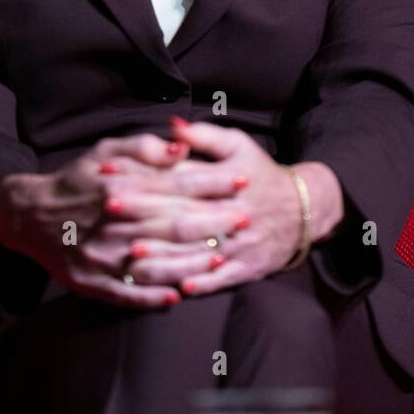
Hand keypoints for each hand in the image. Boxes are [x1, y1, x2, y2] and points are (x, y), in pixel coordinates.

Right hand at [0, 129, 254, 308]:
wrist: (28, 216)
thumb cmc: (75, 179)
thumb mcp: (105, 151)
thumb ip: (144, 148)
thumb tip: (181, 150)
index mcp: (120, 187)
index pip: (177, 186)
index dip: (213, 184)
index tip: (241, 181)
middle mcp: (114, 222)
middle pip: (174, 224)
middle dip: (213, 222)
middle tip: (244, 219)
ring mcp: (103, 256)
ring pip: (157, 262)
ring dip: (191, 262)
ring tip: (221, 257)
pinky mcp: (92, 282)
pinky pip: (129, 293)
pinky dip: (155, 296)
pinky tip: (180, 295)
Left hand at [91, 118, 305, 296]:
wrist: (304, 208)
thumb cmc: (262, 172)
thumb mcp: (238, 145)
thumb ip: (203, 135)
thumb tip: (171, 123)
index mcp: (226, 178)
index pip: (179, 177)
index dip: (143, 176)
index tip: (111, 174)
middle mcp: (232, 210)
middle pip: (183, 214)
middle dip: (145, 215)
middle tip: (109, 213)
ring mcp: (242, 242)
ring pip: (199, 251)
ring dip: (165, 256)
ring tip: (133, 257)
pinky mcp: (250, 267)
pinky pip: (223, 280)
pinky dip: (202, 284)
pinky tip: (177, 290)